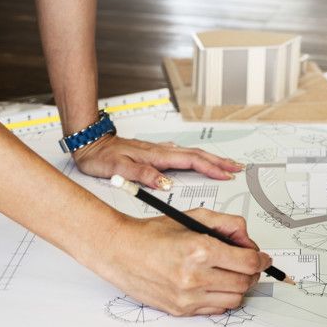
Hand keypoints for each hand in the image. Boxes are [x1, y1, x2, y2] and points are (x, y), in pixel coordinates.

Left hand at [72, 134, 244, 189]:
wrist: (89, 143)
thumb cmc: (101, 157)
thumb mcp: (120, 169)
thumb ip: (143, 175)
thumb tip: (166, 183)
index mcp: (156, 156)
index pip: (191, 162)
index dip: (211, 168)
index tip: (227, 174)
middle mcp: (160, 151)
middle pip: (197, 155)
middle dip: (219, 161)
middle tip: (237, 167)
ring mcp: (158, 151)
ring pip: (191, 154)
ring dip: (210, 159)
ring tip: (225, 164)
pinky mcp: (153, 152)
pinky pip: (181, 154)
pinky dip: (195, 158)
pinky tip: (196, 160)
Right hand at [96, 209, 271, 315]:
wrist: (119, 252)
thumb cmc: (151, 234)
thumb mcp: (192, 217)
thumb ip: (227, 224)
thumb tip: (248, 241)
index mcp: (199, 250)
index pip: (248, 262)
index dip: (261, 259)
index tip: (262, 257)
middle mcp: (194, 277)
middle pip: (244, 283)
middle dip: (251, 273)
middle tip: (246, 265)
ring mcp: (187, 297)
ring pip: (234, 299)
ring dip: (237, 287)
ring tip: (228, 275)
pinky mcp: (180, 310)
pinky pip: (215, 310)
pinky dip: (220, 298)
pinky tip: (212, 285)